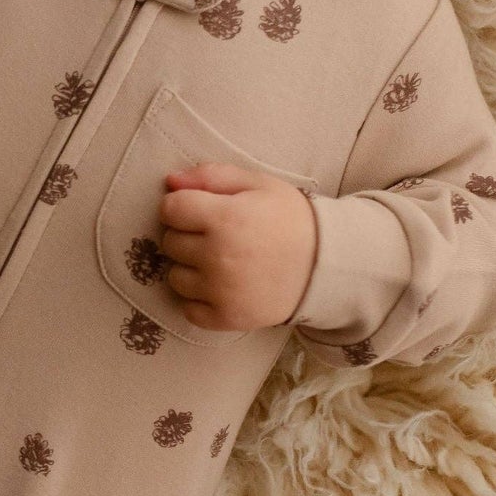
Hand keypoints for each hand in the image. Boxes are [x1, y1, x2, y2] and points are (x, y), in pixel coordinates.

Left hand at [159, 162, 316, 330]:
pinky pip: (188, 309)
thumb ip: (212, 176)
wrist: (326, 264)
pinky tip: (220, 287)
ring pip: (175, 277)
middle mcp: (218, 256)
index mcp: (225, 218)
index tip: (200, 210)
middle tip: (217, 236)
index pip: (170, 209)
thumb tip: (170, 181)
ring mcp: (221, 291)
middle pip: (170, 242)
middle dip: (187, 235)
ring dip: (190, 268)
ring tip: (220, 262)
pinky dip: (198, 300)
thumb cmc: (290, 218)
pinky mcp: (227, 318)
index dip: (181, 206)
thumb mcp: (258, 184)